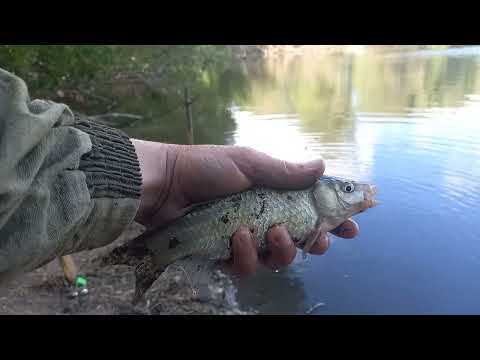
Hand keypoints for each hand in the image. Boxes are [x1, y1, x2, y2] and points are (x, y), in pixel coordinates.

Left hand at [131, 140, 358, 276]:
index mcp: (274, 196)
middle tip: (320, 239)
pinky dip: (246, 255)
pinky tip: (237, 237)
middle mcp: (264, 220)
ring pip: (278, 260)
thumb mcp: (249, 164)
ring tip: (272, 232)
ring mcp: (246, 240)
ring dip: (281, 250)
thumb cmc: (207, 168)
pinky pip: (247, 268)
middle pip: (302, 242)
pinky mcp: (226, 255)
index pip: (312, 210)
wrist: (168, 184)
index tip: (352, 227)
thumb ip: (285, 171)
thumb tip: (322, 166)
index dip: (334, 220)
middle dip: (316, 243)